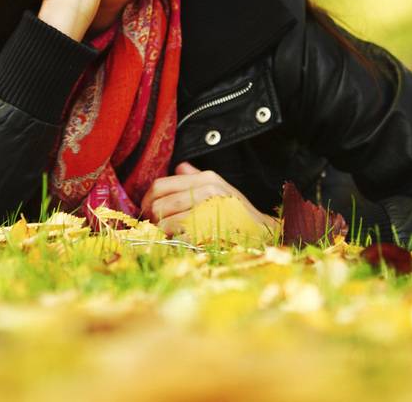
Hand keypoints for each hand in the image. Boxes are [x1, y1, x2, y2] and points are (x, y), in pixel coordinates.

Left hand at [141, 162, 279, 237]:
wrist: (265, 234)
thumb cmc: (240, 213)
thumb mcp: (221, 188)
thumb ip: (196, 178)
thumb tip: (178, 167)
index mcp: (206, 179)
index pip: (160, 185)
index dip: (146, 200)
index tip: (147, 212)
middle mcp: (206, 190)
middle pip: (158, 204)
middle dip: (152, 219)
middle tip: (155, 228)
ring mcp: (208, 210)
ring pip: (164, 221)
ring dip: (161, 232)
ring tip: (167, 237)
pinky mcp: (209, 230)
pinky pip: (177, 235)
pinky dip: (172, 241)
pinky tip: (178, 243)